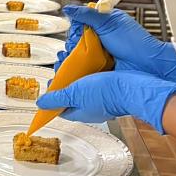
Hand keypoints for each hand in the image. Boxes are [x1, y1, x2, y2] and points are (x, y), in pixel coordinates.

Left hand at [36, 70, 175, 133]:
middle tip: (61, 67)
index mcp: (81, 112)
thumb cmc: (105, 92)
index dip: (53, 97)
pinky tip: (87, 63)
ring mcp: (102, 99)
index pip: (61, 108)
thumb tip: (41, 103)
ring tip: (72, 62)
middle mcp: (91, 107)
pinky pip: (95, 80)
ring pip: (83, 87)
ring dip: (76, 75)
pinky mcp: (111, 88)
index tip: (50, 84)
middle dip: (64, 82)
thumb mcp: (74, 93)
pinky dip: (89, 72)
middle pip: (72, 96)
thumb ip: (57, 98)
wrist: (134, 85)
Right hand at [54, 5, 175, 85]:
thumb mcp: (109, 23)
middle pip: (79, 38)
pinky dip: (78, 66)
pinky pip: (85, 65)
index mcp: (106, 23)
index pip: (83, 21)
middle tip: (73, 47)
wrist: (149, 67)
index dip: (76, 26)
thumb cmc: (135, 43)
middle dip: (73, 42)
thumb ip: (88, 14)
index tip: (74, 32)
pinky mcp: (101, 67)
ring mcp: (102, 53)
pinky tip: (73, 67)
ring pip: (80, 52)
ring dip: (73, 55)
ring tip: (69, 58)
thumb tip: (69, 8)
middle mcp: (103, 38)